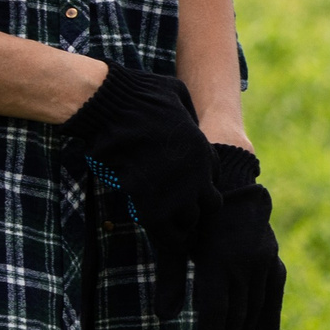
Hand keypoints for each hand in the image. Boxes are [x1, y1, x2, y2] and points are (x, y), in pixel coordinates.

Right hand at [61, 66, 224, 267]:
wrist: (114, 107)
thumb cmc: (142, 95)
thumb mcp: (178, 95)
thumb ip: (187, 112)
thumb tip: (185, 118)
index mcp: (202, 148)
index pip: (215, 177)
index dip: (202, 183)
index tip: (188, 187)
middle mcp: (195, 172)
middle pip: (209, 204)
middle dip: (197, 208)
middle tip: (180, 211)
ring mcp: (175, 189)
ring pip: (189, 221)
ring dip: (180, 225)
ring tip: (168, 226)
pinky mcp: (149, 201)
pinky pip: (162, 229)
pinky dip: (161, 234)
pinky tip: (154, 230)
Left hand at [189, 145, 284, 329]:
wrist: (232, 179)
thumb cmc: (195, 212)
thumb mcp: (177, 240)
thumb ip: (171, 277)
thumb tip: (163, 316)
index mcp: (218, 256)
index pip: (214, 309)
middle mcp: (245, 260)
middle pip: (236, 315)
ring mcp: (264, 260)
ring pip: (255, 308)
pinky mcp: (273, 259)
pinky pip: (272, 296)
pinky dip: (268, 324)